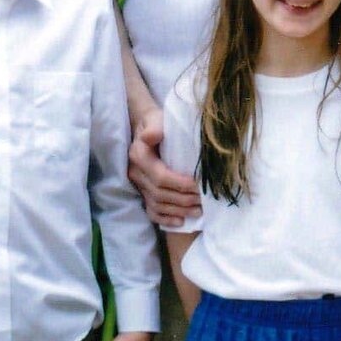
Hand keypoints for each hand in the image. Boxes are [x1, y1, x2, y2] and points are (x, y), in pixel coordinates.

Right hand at [126, 103, 200, 229]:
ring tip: (199, 210)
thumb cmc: (157, 122)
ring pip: (157, 204)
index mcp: (139, 156)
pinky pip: (151, 211)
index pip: (160, 176)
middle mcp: (136, 173)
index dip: (180, 183)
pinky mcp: (142, 192)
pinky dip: (165, 219)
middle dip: (183, 199)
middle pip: (160, 193)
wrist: (148, 127)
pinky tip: (181, 221)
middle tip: (204, 200)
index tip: (199, 184)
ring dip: (179, 210)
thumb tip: (152, 136)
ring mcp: (138, 185)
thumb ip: (155, 127)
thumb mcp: (156, 119)